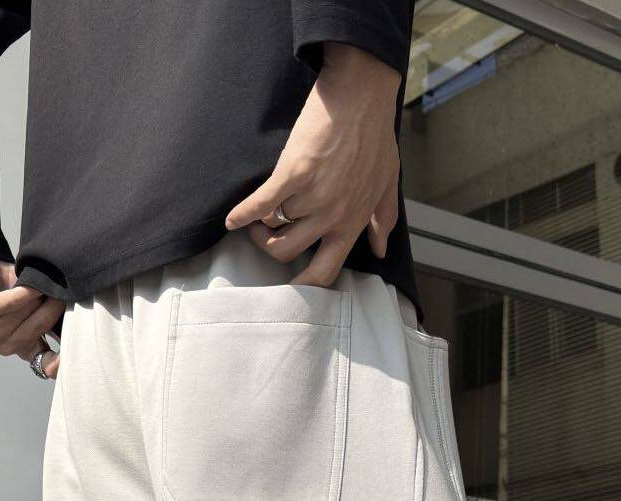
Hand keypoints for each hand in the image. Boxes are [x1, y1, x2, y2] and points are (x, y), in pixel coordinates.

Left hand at [0, 255, 62, 377]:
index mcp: (27, 349)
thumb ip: (57, 322)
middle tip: (57, 289)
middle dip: (53, 303)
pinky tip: (30, 285)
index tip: (71, 357)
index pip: (46, 366)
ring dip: (35, 292)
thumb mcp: (41, 308)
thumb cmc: (16, 289)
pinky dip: (23, 293)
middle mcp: (9, 346)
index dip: (58, 363)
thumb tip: (81, 326)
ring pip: (27, 311)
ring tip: (34, 283)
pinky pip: (9, 303)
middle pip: (41, 326)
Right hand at [225, 43, 401, 288]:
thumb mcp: (387, 182)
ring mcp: (312, 195)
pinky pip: (260, 204)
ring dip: (260, 222)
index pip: (325, 271)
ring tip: (260, 209)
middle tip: (264, 233)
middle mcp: (332, 216)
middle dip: (268, 247)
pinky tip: (232, 219)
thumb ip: (382, 219)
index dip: (305, 286)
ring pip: (272, 225)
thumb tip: (380, 250)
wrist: (362, 93)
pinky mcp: (293, 172)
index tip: (290, 286)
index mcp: (351, 222)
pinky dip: (242, 213)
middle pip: (286, 252)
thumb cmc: (375, 135)